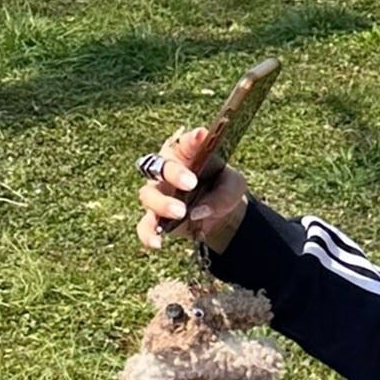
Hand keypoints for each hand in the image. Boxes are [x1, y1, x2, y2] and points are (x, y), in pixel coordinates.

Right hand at [136, 126, 248, 254]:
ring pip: (148, 194)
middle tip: (191, 183)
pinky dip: (148, 235)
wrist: (221, 215)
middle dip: (172, 173)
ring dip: (162, 203)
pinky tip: (157, 244)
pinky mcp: (156, 218)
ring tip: (181, 212)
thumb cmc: (223, 189)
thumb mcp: (235, 187)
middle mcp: (166, 170)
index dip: (191, 139)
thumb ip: (223, 194)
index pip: (185, 143)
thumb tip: (200, 212)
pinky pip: (145, 226)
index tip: (202, 135)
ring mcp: (158, 194)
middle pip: (158, 165)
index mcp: (186, 153)